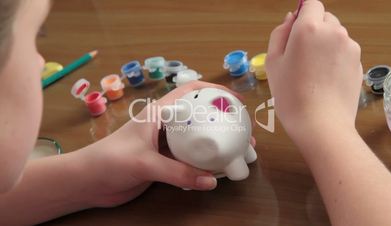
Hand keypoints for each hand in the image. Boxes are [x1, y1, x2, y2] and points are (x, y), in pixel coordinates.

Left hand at [79, 81, 252, 207]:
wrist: (88, 182)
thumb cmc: (109, 161)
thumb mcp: (144, 162)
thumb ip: (177, 172)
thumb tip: (211, 181)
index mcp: (159, 113)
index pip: (190, 91)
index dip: (213, 91)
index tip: (234, 101)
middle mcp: (165, 125)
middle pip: (198, 116)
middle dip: (220, 120)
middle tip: (241, 132)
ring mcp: (165, 144)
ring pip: (195, 139)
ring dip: (214, 144)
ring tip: (235, 152)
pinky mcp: (164, 162)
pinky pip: (189, 159)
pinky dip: (203, 163)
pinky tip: (215, 170)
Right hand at [265, 0, 362, 140]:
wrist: (319, 124)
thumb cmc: (291, 95)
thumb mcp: (272, 62)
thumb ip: (279, 33)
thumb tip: (290, 19)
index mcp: (309, 28)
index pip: (311, 4)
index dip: (302, 15)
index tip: (295, 31)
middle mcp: (334, 32)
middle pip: (325, 18)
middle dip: (313, 30)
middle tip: (300, 56)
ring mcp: (350, 47)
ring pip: (335, 35)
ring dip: (325, 44)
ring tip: (312, 71)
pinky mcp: (358, 62)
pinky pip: (344, 51)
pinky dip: (335, 58)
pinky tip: (324, 79)